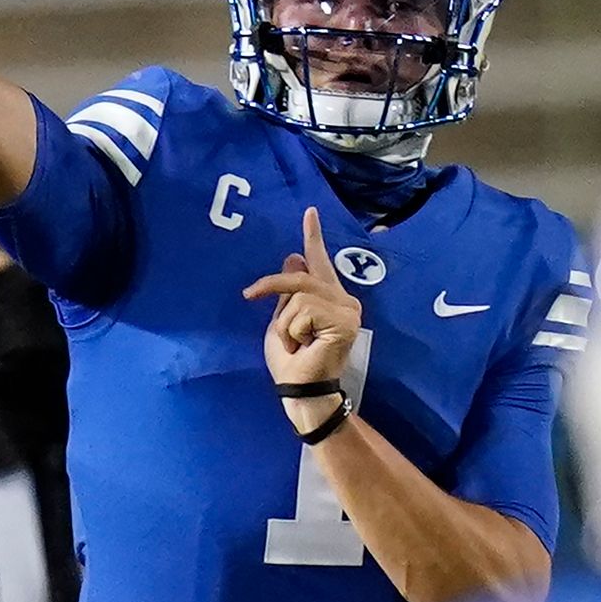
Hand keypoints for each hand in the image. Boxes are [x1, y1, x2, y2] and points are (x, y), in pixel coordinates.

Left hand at [243, 207, 363, 430]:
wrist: (301, 390)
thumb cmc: (292, 361)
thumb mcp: (282, 320)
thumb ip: (289, 292)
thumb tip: (295, 256)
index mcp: (330, 298)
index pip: (319, 262)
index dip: (313, 236)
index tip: (309, 211)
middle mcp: (345, 301)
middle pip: (302, 276)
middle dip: (272, 287)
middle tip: (252, 294)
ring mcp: (348, 311)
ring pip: (300, 295)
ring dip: (286, 322)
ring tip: (296, 342)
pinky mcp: (345, 321)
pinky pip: (304, 310)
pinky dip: (294, 329)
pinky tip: (305, 345)